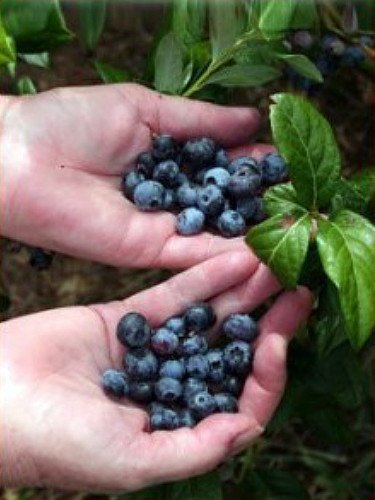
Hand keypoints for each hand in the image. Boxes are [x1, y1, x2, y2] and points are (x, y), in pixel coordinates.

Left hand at [0, 84, 271, 267]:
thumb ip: (200, 121)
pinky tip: (261, 248)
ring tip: (291, 229)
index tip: (287, 159)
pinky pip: (194, 254)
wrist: (21, 158)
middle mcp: (168, 200)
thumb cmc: (72, 122)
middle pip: (223, 205)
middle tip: (297, 199)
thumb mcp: (146, 109)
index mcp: (168, 162)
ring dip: (251, 233)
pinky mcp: (146, 251)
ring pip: (214, 235)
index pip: (222, 166)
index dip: (255, 163)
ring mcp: (158, 228)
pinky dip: (226, 254)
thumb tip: (252, 117)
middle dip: (259, 202)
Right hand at [1, 252, 311, 491]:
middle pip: (231, 354)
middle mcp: (171, 388)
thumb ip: (192, 449)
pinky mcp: (128, 319)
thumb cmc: (55, 443)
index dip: (266, 374)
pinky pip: (173, 295)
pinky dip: (203, 278)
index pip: (239, 401)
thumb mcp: (130, 462)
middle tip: (297, 291)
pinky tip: (231, 259)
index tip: (279, 341)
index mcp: (177, 428)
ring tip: (271, 264)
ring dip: (241, 293)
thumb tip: (247, 428)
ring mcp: (151, 350)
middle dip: (267, 324)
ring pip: (207, 319)